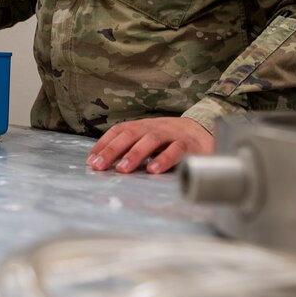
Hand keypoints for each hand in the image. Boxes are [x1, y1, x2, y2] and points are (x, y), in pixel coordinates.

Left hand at [86, 117, 212, 174]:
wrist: (205, 133)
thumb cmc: (171, 140)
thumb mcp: (149, 140)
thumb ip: (131, 148)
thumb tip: (103, 163)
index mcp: (143, 126)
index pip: (119, 130)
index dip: (104, 144)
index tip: (91, 161)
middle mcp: (155, 127)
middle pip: (130, 134)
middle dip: (112, 150)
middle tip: (99, 166)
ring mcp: (172, 134)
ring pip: (151, 140)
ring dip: (135, 154)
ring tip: (122, 169)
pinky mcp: (189, 144)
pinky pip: (176, 150)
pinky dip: (164, 159)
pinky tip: (154, 170)